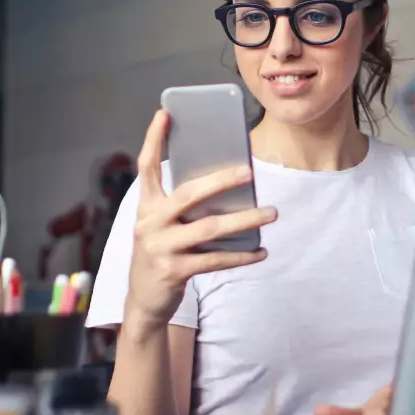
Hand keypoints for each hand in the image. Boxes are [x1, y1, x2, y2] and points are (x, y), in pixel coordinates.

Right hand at [123, 109, 276, 339]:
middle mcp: (150, 222)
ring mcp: (161, 247)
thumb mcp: (161, 225)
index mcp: (146, 205)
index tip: (164, 113)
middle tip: (249, 172)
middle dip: (220, 181)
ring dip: (244, 219)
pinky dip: (242, 256)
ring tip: (271, 212)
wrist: (144, 300)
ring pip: (209, 228)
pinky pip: (215, 260)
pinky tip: (261, 251)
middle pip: (188, 194)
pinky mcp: (174, 270)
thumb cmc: (161, 253)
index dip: (153, 139)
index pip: (146, 166)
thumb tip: (227, 185)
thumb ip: (181, 206)